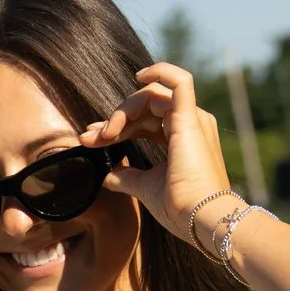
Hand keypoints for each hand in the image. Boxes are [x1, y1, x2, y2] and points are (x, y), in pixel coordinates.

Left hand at [80, 62, 237, 250]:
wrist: (199, 218)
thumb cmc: (179, 208)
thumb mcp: (146, 188)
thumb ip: (127, 178)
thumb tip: (108, 177)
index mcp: (182, 139)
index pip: (144, 122)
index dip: (117, 127)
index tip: (91, 139)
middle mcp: (190, 125)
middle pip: (145, 108)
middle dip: (114, 120)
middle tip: (90, 138)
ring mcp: (191, 119)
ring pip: (151, 96)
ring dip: (123, 111)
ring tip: (104, 134)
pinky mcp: (190, 118)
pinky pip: (179, 81)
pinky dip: (160, 72)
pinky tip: (138, 76)